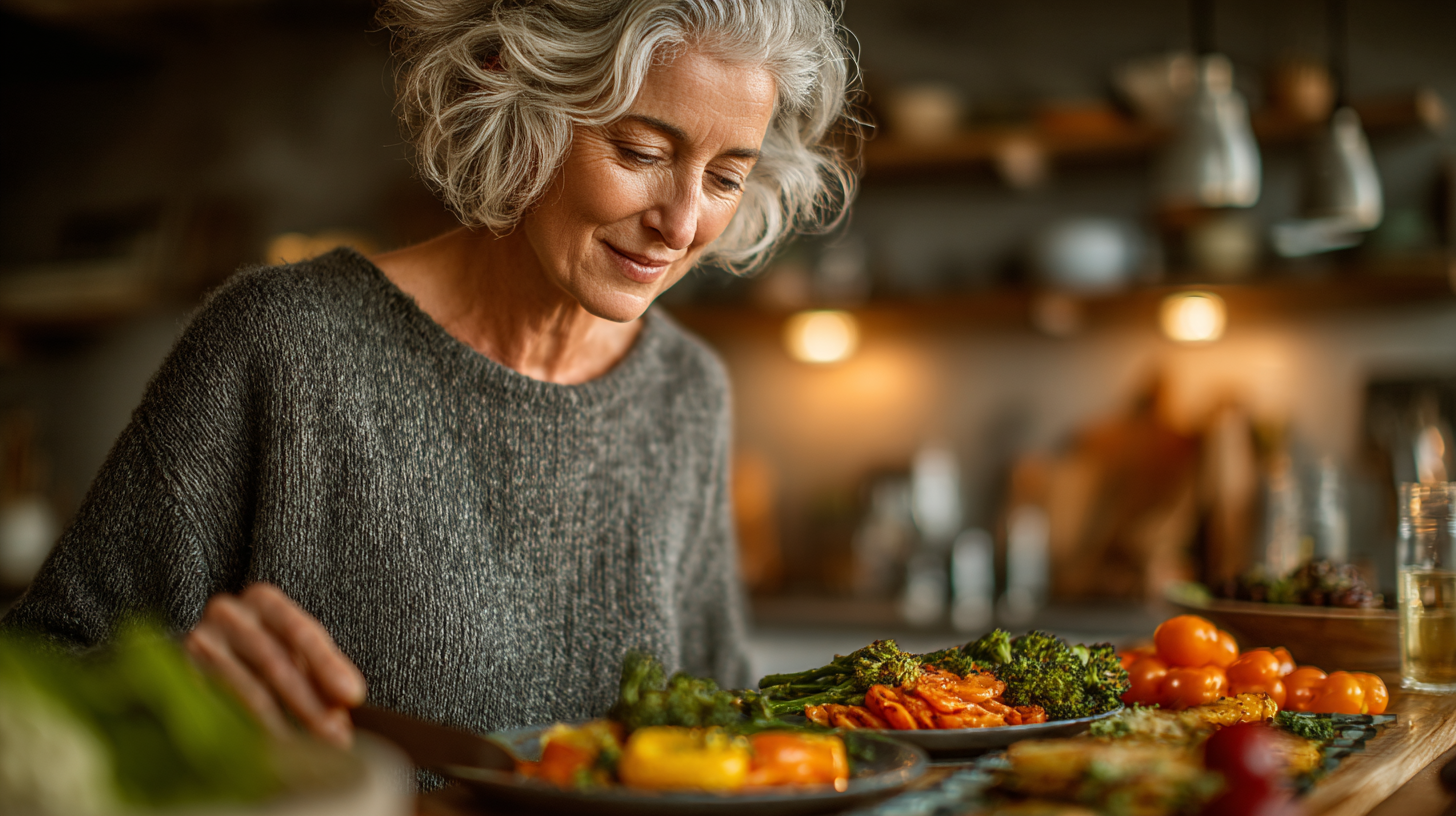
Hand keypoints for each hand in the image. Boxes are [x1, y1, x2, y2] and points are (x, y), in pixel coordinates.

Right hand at [184, 582, 366, 747]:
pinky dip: (244, 734)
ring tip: (307, 754)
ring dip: (281, 726)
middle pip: (274, 661)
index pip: (300, 631)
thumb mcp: (292, 652)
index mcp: (263, 601)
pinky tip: (266, 757)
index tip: (352, 697)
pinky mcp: (175, 677)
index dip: (327, 665)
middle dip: (309, 703)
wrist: (199, 654)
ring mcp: (197, 644)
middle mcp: (227, 615)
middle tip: (336, 737)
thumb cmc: (259, 654)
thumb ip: (318, 672)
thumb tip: (341, 713)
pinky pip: (215, 709)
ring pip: (244, 689)